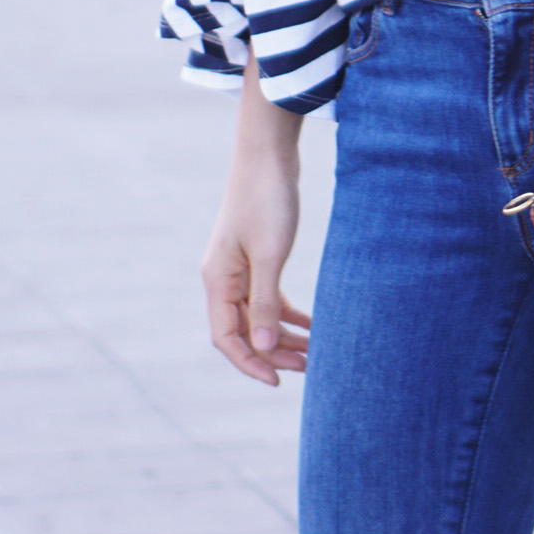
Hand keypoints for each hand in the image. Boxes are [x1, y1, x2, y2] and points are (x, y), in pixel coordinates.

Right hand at [201, 50, 308, 386]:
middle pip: (243, 331)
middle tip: (309, 369)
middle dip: (274, 354)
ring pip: (259, 316)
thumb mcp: (270, 254)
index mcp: (218, 280)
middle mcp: (223, 278)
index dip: (250, 363)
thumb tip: (262, 349)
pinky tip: (313, 325)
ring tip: (315, 353)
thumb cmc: (268, 199)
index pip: (226, 338)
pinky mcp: (257, 256)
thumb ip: (264, 303)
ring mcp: (239, 268)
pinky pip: (269, 297)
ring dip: (284, 336)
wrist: (269, 153)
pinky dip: (288, 314)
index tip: (279, 380)